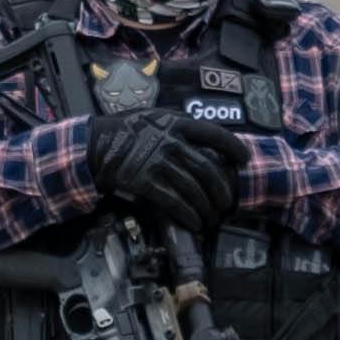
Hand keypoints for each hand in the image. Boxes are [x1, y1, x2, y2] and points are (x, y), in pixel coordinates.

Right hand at [87, 109, 244, 251]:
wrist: (95, 146)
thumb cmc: (126, 130)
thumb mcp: (154, 117)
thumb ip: (178, 125)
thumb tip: (203, 138)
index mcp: (175, 123)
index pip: (214, 134)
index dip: (233, 147)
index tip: (244, 159)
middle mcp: (170, 142)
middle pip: (207, 168)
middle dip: (221, 188)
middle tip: (226, 201)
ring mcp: (158, 162)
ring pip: (193, 189)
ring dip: (206, 206)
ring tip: (211, 217)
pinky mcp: (145, 182)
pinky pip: (174, 202)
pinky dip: (188, 214)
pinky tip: (195, 223)